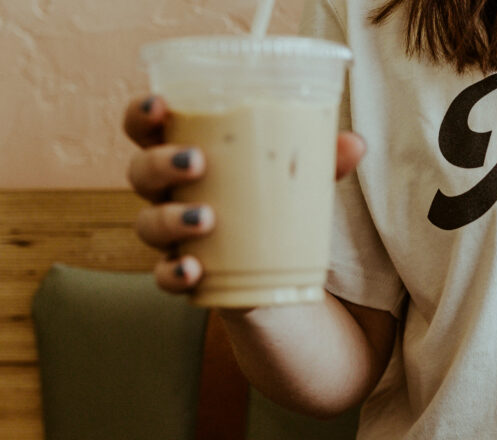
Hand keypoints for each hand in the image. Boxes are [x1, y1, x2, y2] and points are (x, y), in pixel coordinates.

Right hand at [122, 94, 366, 293]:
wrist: (277, 275)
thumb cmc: (274, 205)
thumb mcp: (298, 180)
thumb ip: (322, 161)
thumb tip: (355, 144)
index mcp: (185, 154)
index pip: (145, 128)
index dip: (141, 114)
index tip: (160, 105)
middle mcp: (168, 194)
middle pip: (140, 173)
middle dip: (161, 164)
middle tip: (196, 162)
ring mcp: (172, 236)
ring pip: (147, 224)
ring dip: (170, 219)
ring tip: (206, 219)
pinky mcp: (184, 276)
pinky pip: (164, 276)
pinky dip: (174, 273)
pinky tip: (194, 270)